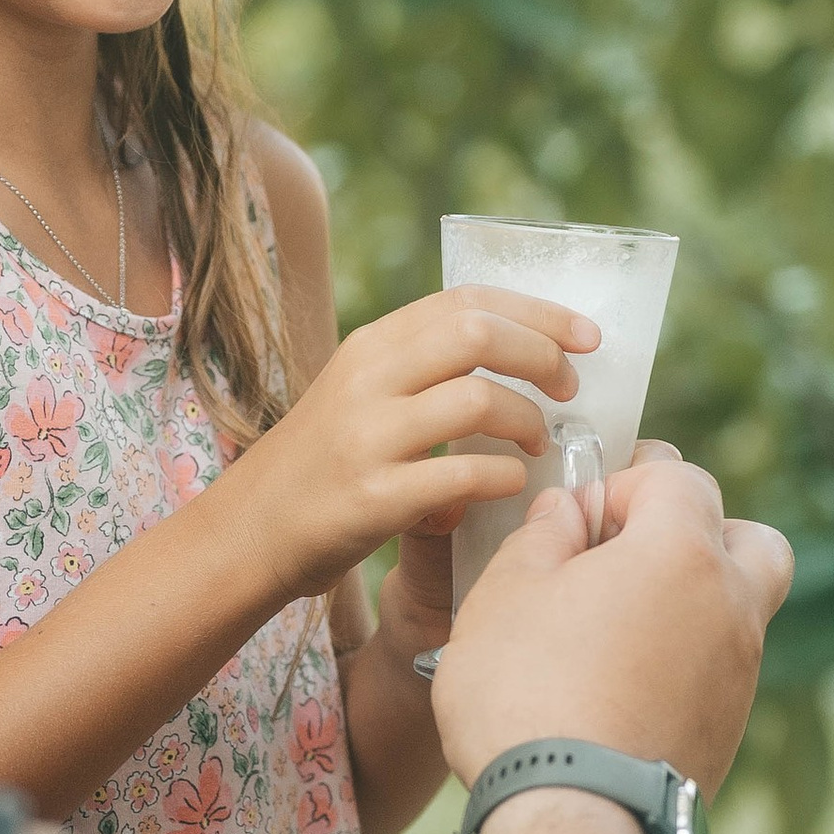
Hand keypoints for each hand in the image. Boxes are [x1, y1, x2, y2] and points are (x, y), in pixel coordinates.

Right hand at [226, 288, 596, 602]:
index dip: (538, 312)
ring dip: (527, 419)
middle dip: (543, 355)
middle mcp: (367, 379)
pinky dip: (503, 476)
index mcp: (370, 346)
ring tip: (537, 442)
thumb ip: (420, 369)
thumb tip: (517, 350)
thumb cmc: (321, 466)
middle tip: (570, 388)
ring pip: (477, 398)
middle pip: (478, 333)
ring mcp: (368, 437)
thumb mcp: (359, 395)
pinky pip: (463, 475)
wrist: (248, 533)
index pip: (467, 300)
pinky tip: (510, 484)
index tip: (585, 335)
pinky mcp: (373, 498)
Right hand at [428, 442, 792, 794]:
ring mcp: (738, 675)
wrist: (572, 818)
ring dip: (690, 601)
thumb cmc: (527, 694)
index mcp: (682, 554)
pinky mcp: (729, 732)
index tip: (580, 518)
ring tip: (615, 628)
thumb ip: (542, 534)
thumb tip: (568, 511)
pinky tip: (620, 688)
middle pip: (747, 539)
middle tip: (628, 559)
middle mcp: (731, 607)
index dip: (626, 482)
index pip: (680, 477)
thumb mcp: (506, 592)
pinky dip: (684, 663)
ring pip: (739, 610)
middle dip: (696, 533)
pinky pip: (718, 673)